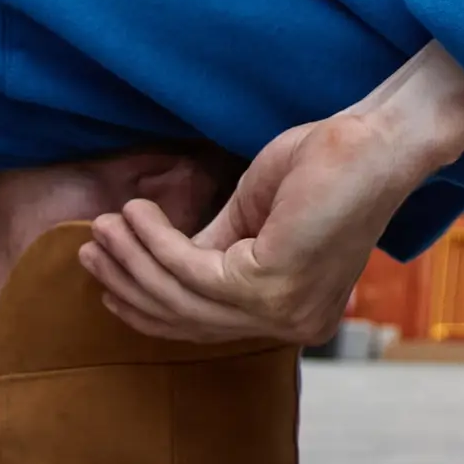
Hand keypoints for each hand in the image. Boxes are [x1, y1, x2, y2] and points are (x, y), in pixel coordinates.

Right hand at [80, 44, 463, 344]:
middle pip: (184, 318)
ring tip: (103, 228)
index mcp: (292, 314)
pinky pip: (190, 268)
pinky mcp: (270, 284)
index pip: (203, 325)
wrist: (376, 137)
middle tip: (88, 250)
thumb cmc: (327, 165)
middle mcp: (291, 325)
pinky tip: (135, 215)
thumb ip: (211, 251)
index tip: (104, 276)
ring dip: (132, 260)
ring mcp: (282, 311)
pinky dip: (155, 242)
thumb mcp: (253, 217)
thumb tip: (156, 267)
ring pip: (180, 296)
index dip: (147, 303)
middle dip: (128, 284)